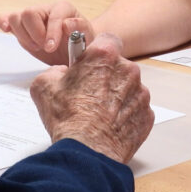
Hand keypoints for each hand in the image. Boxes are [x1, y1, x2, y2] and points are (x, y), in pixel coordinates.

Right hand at [0, 1, 94, 65]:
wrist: (74, 50)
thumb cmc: (81, 41)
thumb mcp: (87, 36)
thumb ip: (81, 27)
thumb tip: (67, 23)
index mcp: (63, 8)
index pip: (53, 15)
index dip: (51, 32)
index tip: (51, 47)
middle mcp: (45, 9)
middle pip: (29, 13)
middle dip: (34, 33)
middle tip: (44, 47)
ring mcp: (31, 18)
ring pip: (16, 17)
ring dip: (23, 36)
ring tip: (36, 46)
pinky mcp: (21, 27)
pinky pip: (6, 19)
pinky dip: (3, 24)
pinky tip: (6, 30)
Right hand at [29, 33, 153, 163]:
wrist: (88, 151)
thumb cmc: (68, 118)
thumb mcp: (43, 86)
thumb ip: (54, 71)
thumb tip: (61, 73)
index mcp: (104, 56)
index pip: (107, 40)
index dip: (97, 51)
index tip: (89, 61)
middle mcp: (127, 70)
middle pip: (118, 66)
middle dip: (106, 76)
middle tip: (88, 92)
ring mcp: (141, 93)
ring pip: (128, 88)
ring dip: (116, 96)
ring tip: (98, 113)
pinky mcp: (147, 115)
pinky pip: (136, 109)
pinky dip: (125, 115)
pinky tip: (109, 124)